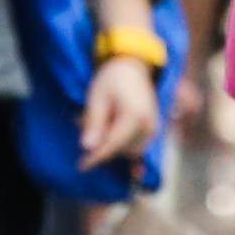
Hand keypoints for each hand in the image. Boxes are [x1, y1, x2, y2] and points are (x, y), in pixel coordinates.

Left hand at [74, 54, 162, 172]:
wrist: (133, 68)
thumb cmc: (112, 79)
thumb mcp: (97, 97)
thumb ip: (93, 122)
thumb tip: (87, 147)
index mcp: (135, 115)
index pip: (113, 144)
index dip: (96, 157)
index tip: (81, 166)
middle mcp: (149, 125)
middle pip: (121, 150)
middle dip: (102, 146)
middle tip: (84, 124)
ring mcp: (153, 129)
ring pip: (129, 151)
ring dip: (112, 145)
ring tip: (100, 122)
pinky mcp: (153, 130)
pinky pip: (139, 148)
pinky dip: (126, 149)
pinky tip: (123, 152)